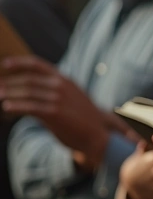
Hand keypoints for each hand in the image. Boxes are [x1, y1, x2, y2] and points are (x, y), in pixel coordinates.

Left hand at [0, 55, 115, 163]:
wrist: (98, 135)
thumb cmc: (81, 119)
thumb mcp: (70, 99)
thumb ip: (51, 93)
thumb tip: (26, 94)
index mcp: (65, 79)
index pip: (38, 65)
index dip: (20, 63)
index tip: (4, 64)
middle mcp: (61, 85)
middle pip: (28, 80)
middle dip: (10, 83)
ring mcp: (59, 98)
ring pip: (27, 93)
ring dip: (10, 94)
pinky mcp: (55, 112)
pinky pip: (30, 107)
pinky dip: (16, 106)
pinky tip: (6, 107)